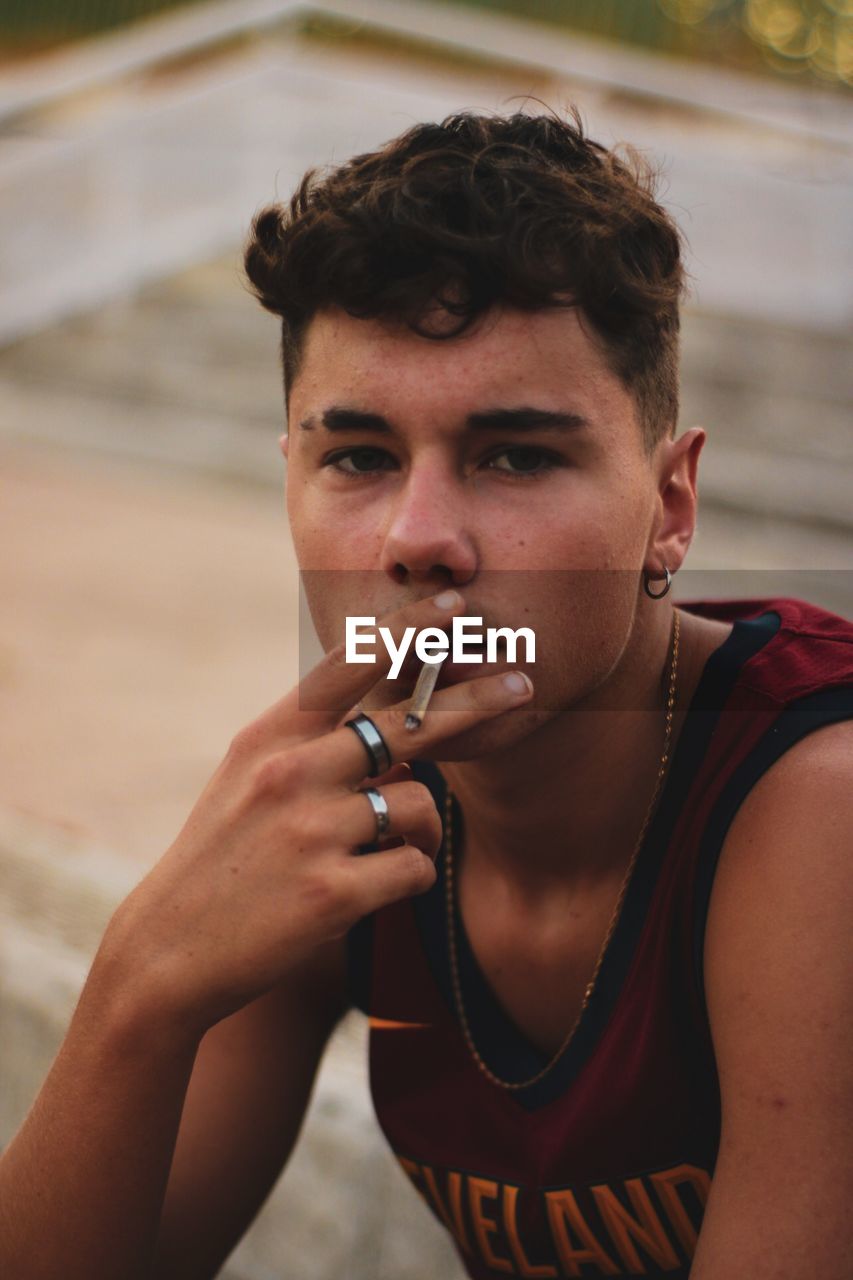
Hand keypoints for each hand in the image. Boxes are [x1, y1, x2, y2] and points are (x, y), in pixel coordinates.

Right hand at [104, 591, 533, 1032]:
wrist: (171, 947)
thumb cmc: (222, 856)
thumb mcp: (249, 778)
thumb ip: (313, 744)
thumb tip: (397, 731)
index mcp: (271, 736)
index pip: (349, 665)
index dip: (409, 629)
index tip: (456, 606)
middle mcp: (293, 771)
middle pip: (411, 723)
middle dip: (477, 700)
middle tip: (523, 683)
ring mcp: (314, 830)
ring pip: (420, 805)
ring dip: (417, 831)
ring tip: (374, 855)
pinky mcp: (335, 891)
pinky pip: (415, 867)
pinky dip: (404, 878)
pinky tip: (362, 893)